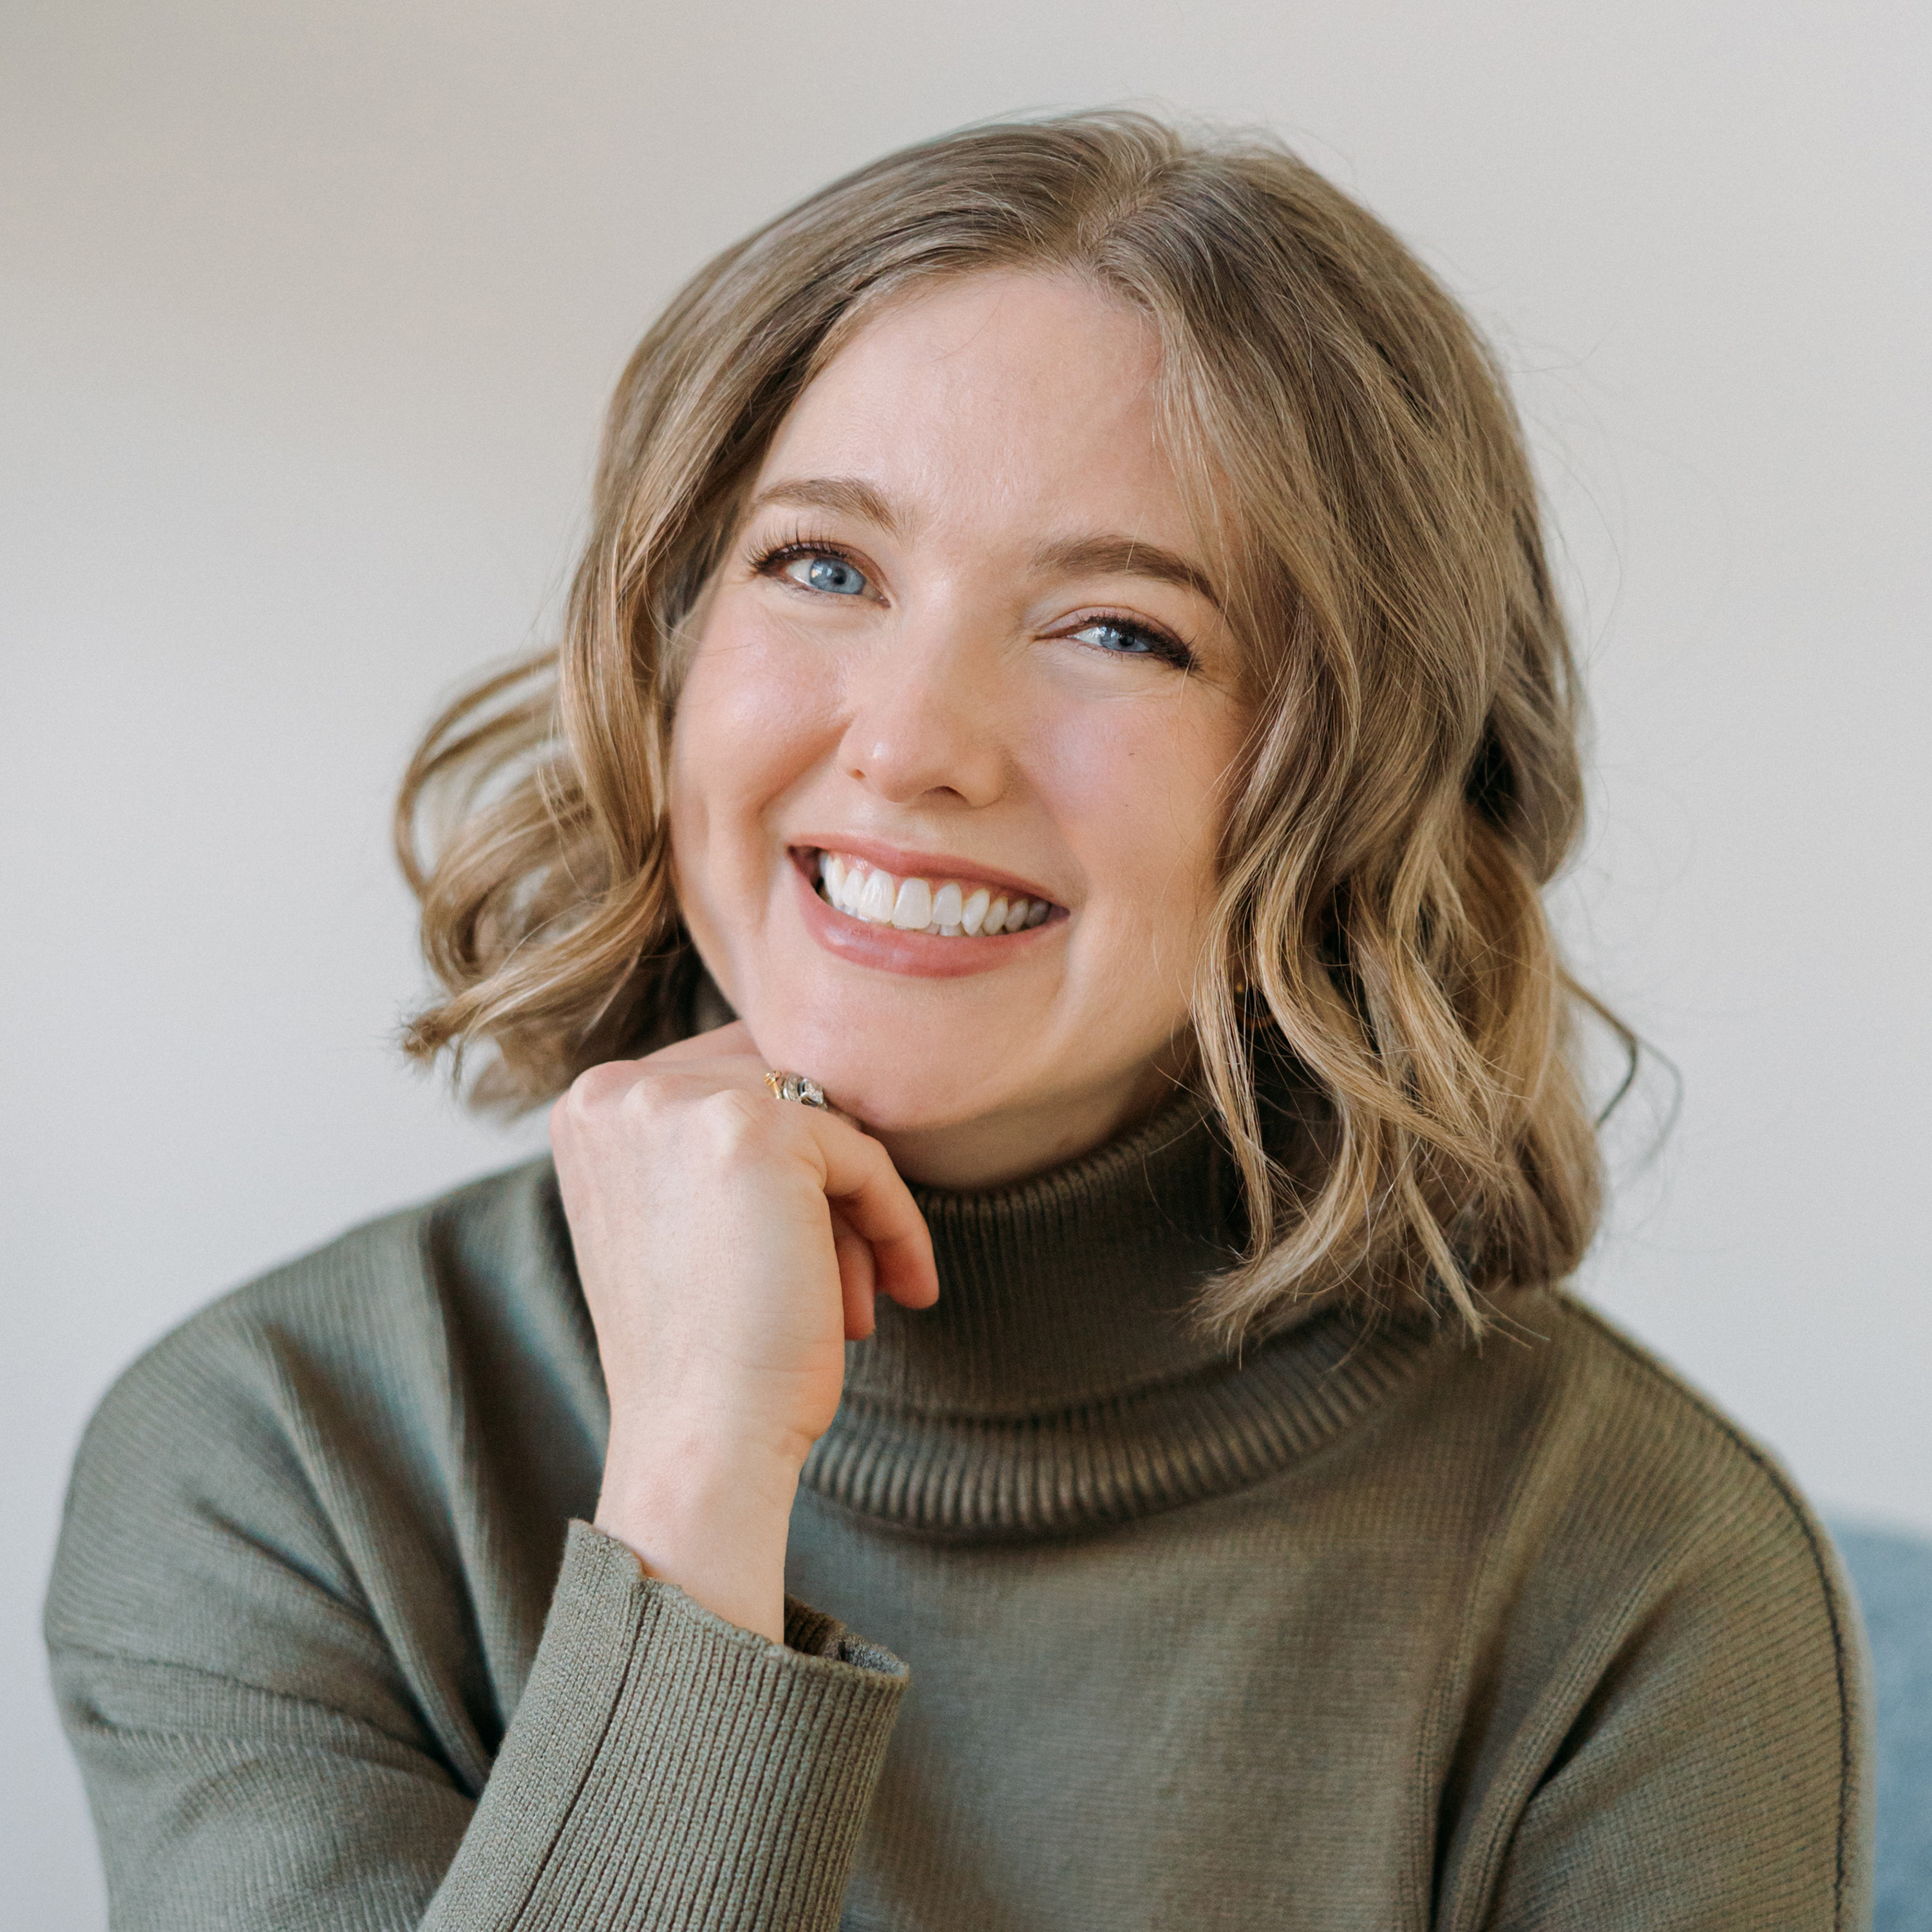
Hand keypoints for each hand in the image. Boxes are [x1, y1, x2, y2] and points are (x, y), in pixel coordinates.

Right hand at [549, 1021, 937, 1640]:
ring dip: (853, 1210)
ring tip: (856, 1295)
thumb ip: (714, 1141)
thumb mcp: (680, 1218)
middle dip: (824, 1184)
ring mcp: (680, 1102)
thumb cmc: (701, 1352)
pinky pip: (863, 1156)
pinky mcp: (753, 1131)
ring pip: (825, 1122)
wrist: (702, 1443)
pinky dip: (894, 1223)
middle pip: (781, 1089)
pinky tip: (906, 1289)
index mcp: (591, 1104)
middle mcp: (618, 1090)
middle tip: (845, 1278)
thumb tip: (823, 1088)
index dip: (791, 1153)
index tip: (817, 1234)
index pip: (730, 1074)